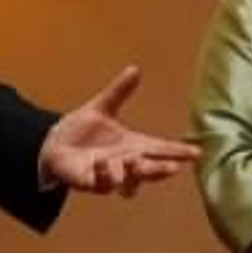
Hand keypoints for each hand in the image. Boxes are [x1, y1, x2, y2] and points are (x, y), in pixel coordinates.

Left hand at [37, 66, 199, 195]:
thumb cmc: (83, 129)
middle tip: (172, 168)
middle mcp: (124, 164)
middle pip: (148, 170)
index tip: (197, 153)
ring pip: (126, 182)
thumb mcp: (102, 107)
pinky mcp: (88, 181)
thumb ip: (119, 91)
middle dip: (160, 170)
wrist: (54, 145)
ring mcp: (107, 175)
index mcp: (132, 145)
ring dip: (130, 173)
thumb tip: (135, 69)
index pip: (160, 149)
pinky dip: (102, 174)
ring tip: (130, 161)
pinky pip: (98, 184)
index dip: (178, 152)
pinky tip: (99, 162)